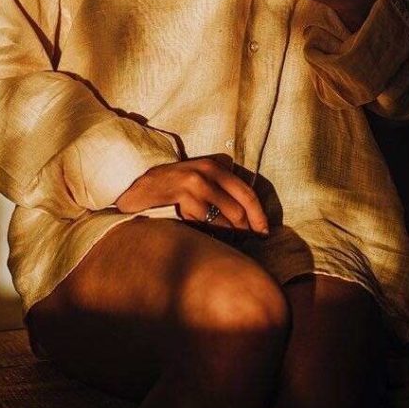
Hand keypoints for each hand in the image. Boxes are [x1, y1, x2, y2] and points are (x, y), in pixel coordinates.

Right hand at [113, 155, 269, 234]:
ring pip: (225, 219)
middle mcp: (208, 172)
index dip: (259, 214)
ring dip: (229, 235)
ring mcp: (196, 184)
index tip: (265, 231)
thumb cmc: (176, 185)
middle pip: (239, 208)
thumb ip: (221, 187)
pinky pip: (206, 223)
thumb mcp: (200, 177)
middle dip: (246, 229)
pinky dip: (211, 233)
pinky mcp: (184, 196)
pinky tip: (207, 237)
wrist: (143, 185)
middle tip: (248, 241)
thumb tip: (248, 215)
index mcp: (216, 166)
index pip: (246, 192)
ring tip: (229, 241)